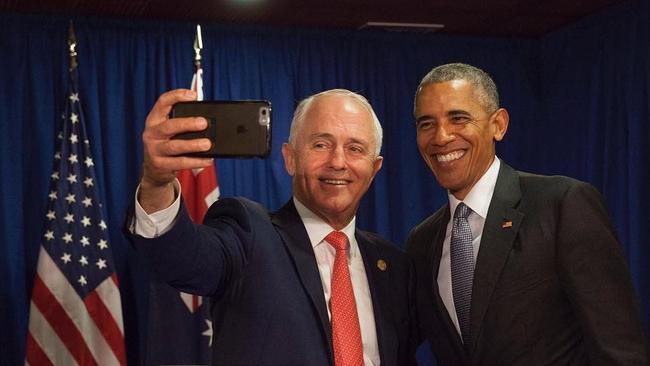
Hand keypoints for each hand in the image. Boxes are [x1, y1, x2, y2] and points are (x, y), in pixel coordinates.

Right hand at [138, 89, 212, 212]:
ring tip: (207, 144)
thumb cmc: (167, 143)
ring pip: (174, 146)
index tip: (193, 95)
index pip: (162, 102)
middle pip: (169, 126)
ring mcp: (154, 150)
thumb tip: (207, 113)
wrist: (154, 169)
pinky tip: (207, 159)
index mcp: (154, 119)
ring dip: (192, 145)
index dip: (177, 96)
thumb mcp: (171, 130)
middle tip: (204, 123)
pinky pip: (180, 163)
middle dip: (187, 123)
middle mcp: (152, 133)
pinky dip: (195, 161)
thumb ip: (185, 119)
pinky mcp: (160, 165)